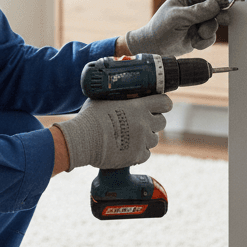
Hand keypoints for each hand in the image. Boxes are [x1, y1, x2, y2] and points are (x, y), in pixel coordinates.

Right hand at [56, 93, 172, 170]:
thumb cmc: (90, 117)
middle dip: (154, 121)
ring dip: (145, 137)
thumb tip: (115, 90)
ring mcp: (142, 141)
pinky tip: (126, 148)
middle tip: (141, 122)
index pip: (164, 102)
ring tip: (130, 137)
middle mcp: (144, 123)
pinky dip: (138, 152)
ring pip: (154, 139)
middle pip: (162, 121)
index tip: (158, 105)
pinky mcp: (137, 156)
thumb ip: (116, 96)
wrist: (82, 140)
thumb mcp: (103, 99)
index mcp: (138, 106)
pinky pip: (145, 154)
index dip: (163, 104)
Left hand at [125, 0, 229, 56]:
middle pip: (215, 8)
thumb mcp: (178, 17)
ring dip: (207, 31)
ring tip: (197, 35)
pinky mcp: (200, 35)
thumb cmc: (161, 28)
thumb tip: (216, 5)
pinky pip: (211, 37)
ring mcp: (198, 22)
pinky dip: (204, 41)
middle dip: (218, 15)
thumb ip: (197, 12)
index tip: (224, 3)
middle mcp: (194, 8)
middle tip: (222, 19)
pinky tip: (194, 43)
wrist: (155, 48)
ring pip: (214, 24)